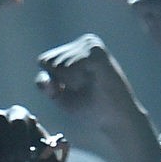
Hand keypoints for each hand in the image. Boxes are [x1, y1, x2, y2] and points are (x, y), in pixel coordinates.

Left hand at [36, 36, 160, 161]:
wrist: (116, 119)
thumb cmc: (92, 110)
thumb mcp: (61, 97)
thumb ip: (47, 85)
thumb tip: (44, 78)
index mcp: (77, 49)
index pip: (44, 61)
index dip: (53, 83)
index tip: (74, 91)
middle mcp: (85, 42)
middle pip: (49, 61)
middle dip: (60, 82)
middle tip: (84, 89)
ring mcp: (92, 45)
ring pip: (58, 64)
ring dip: (70, 83)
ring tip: (91, 86)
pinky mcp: (97, 53)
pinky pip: (68, 66)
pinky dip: (75, 81)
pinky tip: (92, 83)